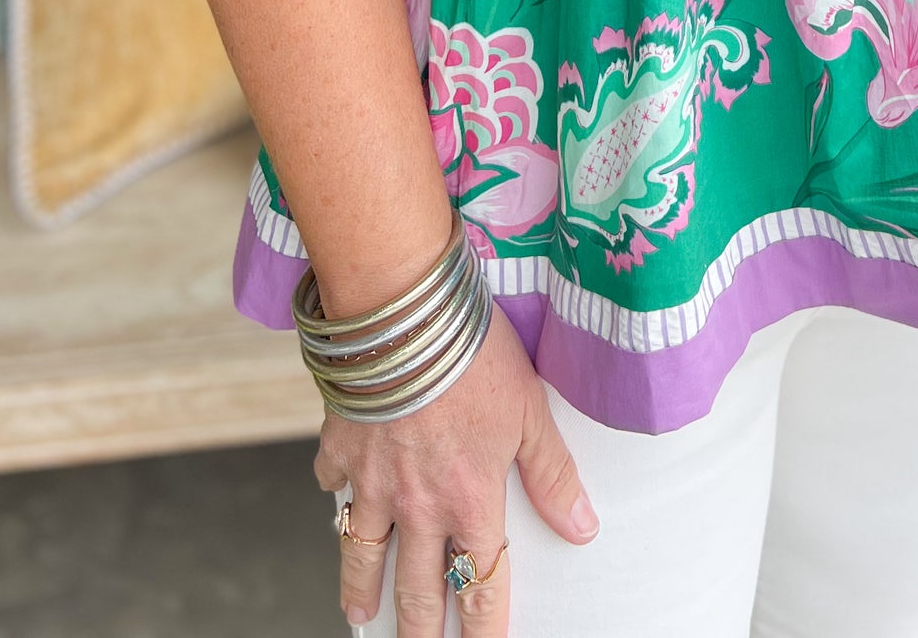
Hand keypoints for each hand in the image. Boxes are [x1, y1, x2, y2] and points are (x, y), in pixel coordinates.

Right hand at [314, 313, 597, 632]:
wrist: (404, 313)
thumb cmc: (475, 354)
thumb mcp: (530, 412)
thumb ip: (552, 475)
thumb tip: (583, 528)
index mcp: (469, 501)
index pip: (480, 583)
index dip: (483, 626)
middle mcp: (417, 505)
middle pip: (416, 588)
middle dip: (419, 630)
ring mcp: (373, 481)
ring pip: (363, 554)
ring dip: (361, 588)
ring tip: (359, 612)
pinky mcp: (339, 448)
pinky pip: (334, 484)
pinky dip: (337, 495)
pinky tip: (339, 501)